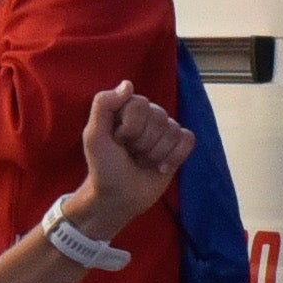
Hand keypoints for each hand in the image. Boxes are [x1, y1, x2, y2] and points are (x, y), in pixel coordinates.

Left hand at [61, 81, 192, 238]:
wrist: (118, 198)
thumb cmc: (103, 168)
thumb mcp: (94, 137)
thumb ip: (103, 105)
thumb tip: (128, 84)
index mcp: (127, 108)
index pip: (140, 104)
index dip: (130, 128)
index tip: (117, 142)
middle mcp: (147, 116)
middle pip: (159, 117)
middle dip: (143, 143)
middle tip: (130, 155)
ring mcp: (163, 131)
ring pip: (173, 131)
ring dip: (156, 154)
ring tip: (142, 162)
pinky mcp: (177, 147)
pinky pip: (188, 139)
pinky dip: (175, 157)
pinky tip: (160, 167)